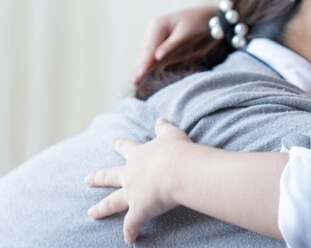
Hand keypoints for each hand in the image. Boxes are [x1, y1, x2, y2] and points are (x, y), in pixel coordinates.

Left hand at [85, 119, 191, 243]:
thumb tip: (160, 120)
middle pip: (110, 176)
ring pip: (112, 202)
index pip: (126, 147)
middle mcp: (131, 175)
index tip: (112, 141)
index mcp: (139, 156)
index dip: (119, 144)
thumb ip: (164, 128)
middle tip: (86, 179)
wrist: (178, 170)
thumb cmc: (177, 151)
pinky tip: (129, 239)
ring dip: (102, 209)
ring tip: (91, 213)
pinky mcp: (139, 211)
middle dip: (98, 178)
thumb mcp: (172, 134)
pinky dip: (130, 232)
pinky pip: (132, 224)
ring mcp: (132, 193)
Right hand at [134, 6, 216, 84]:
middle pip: (144, 51)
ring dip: (143, 64)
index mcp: (157, 25)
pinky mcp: (160, 38)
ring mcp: (155, 33)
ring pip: (146, 52)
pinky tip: (147, 71)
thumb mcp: (186, 34)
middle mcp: (153, 28)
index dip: (143, 64)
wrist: (208, 15)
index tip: (138, 77)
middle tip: (135, 83)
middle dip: (140, 66)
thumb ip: (171, 46)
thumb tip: (157, 56)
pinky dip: (150, 61)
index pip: (148, 49)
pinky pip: (152, 51)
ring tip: (138, 81)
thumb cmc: (198, 23)